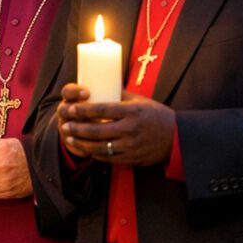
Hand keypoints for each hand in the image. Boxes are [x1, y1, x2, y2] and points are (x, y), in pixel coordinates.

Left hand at [57, 83, 174, 165]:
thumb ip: (120, 95)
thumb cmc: (156, 115)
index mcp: (132, 111)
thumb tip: (100, 84)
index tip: (70, 108)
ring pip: (99, 147)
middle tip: (65, 125)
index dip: (83, 110)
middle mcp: (131, 129)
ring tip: (69, 138)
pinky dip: (94, 153)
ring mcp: (131, 146)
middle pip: (97, 130)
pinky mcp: (132, 158)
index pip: (102, 110)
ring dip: (81, 143)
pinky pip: (108, 158)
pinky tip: (85, 149)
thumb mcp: (141, 101)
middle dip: (77, 128)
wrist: (177, 138)